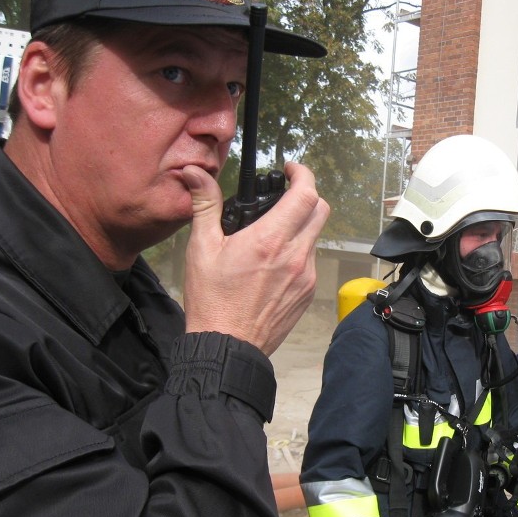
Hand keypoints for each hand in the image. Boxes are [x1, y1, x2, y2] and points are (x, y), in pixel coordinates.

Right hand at [182, 161, 328, 355]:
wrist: (227, 346)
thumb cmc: (212, 301)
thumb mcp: (202, 248)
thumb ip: (206, 206)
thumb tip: (197, 174)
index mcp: (270, 240)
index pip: (306, 194)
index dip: (303, 174)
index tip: (290, 170)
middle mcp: (295, 256)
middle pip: (320, 210)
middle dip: (307, 195)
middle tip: (286, 195)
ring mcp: (306, 276)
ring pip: (316, 236)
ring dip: (302, 226)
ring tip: (274, 232)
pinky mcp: (308, 293)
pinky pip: (312, 261)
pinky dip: (299, 251)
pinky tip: (275, 261)